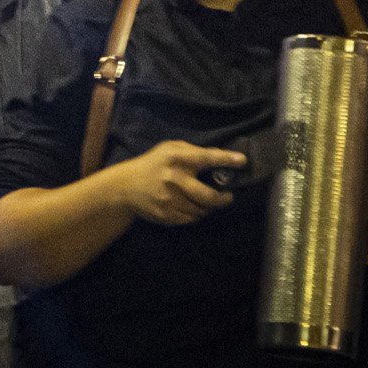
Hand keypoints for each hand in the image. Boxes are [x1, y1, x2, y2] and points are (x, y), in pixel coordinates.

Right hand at [104, 141, 244, 225]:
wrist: (125, 187)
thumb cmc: (153, 164)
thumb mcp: (169, 149)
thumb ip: (192, 152)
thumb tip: (220, 159)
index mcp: (176, 158)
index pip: (206, 158)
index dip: (226, 159)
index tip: (243, 161)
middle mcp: (174, 179)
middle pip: (209, 196)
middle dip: (223, 199)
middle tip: (228, 196)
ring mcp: (169, 199)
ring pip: (201, 210)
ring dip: (208, 207)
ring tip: (206, 202)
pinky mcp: (166, 215)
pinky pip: (191, 219)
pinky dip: (196, 214)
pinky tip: (192, 207)